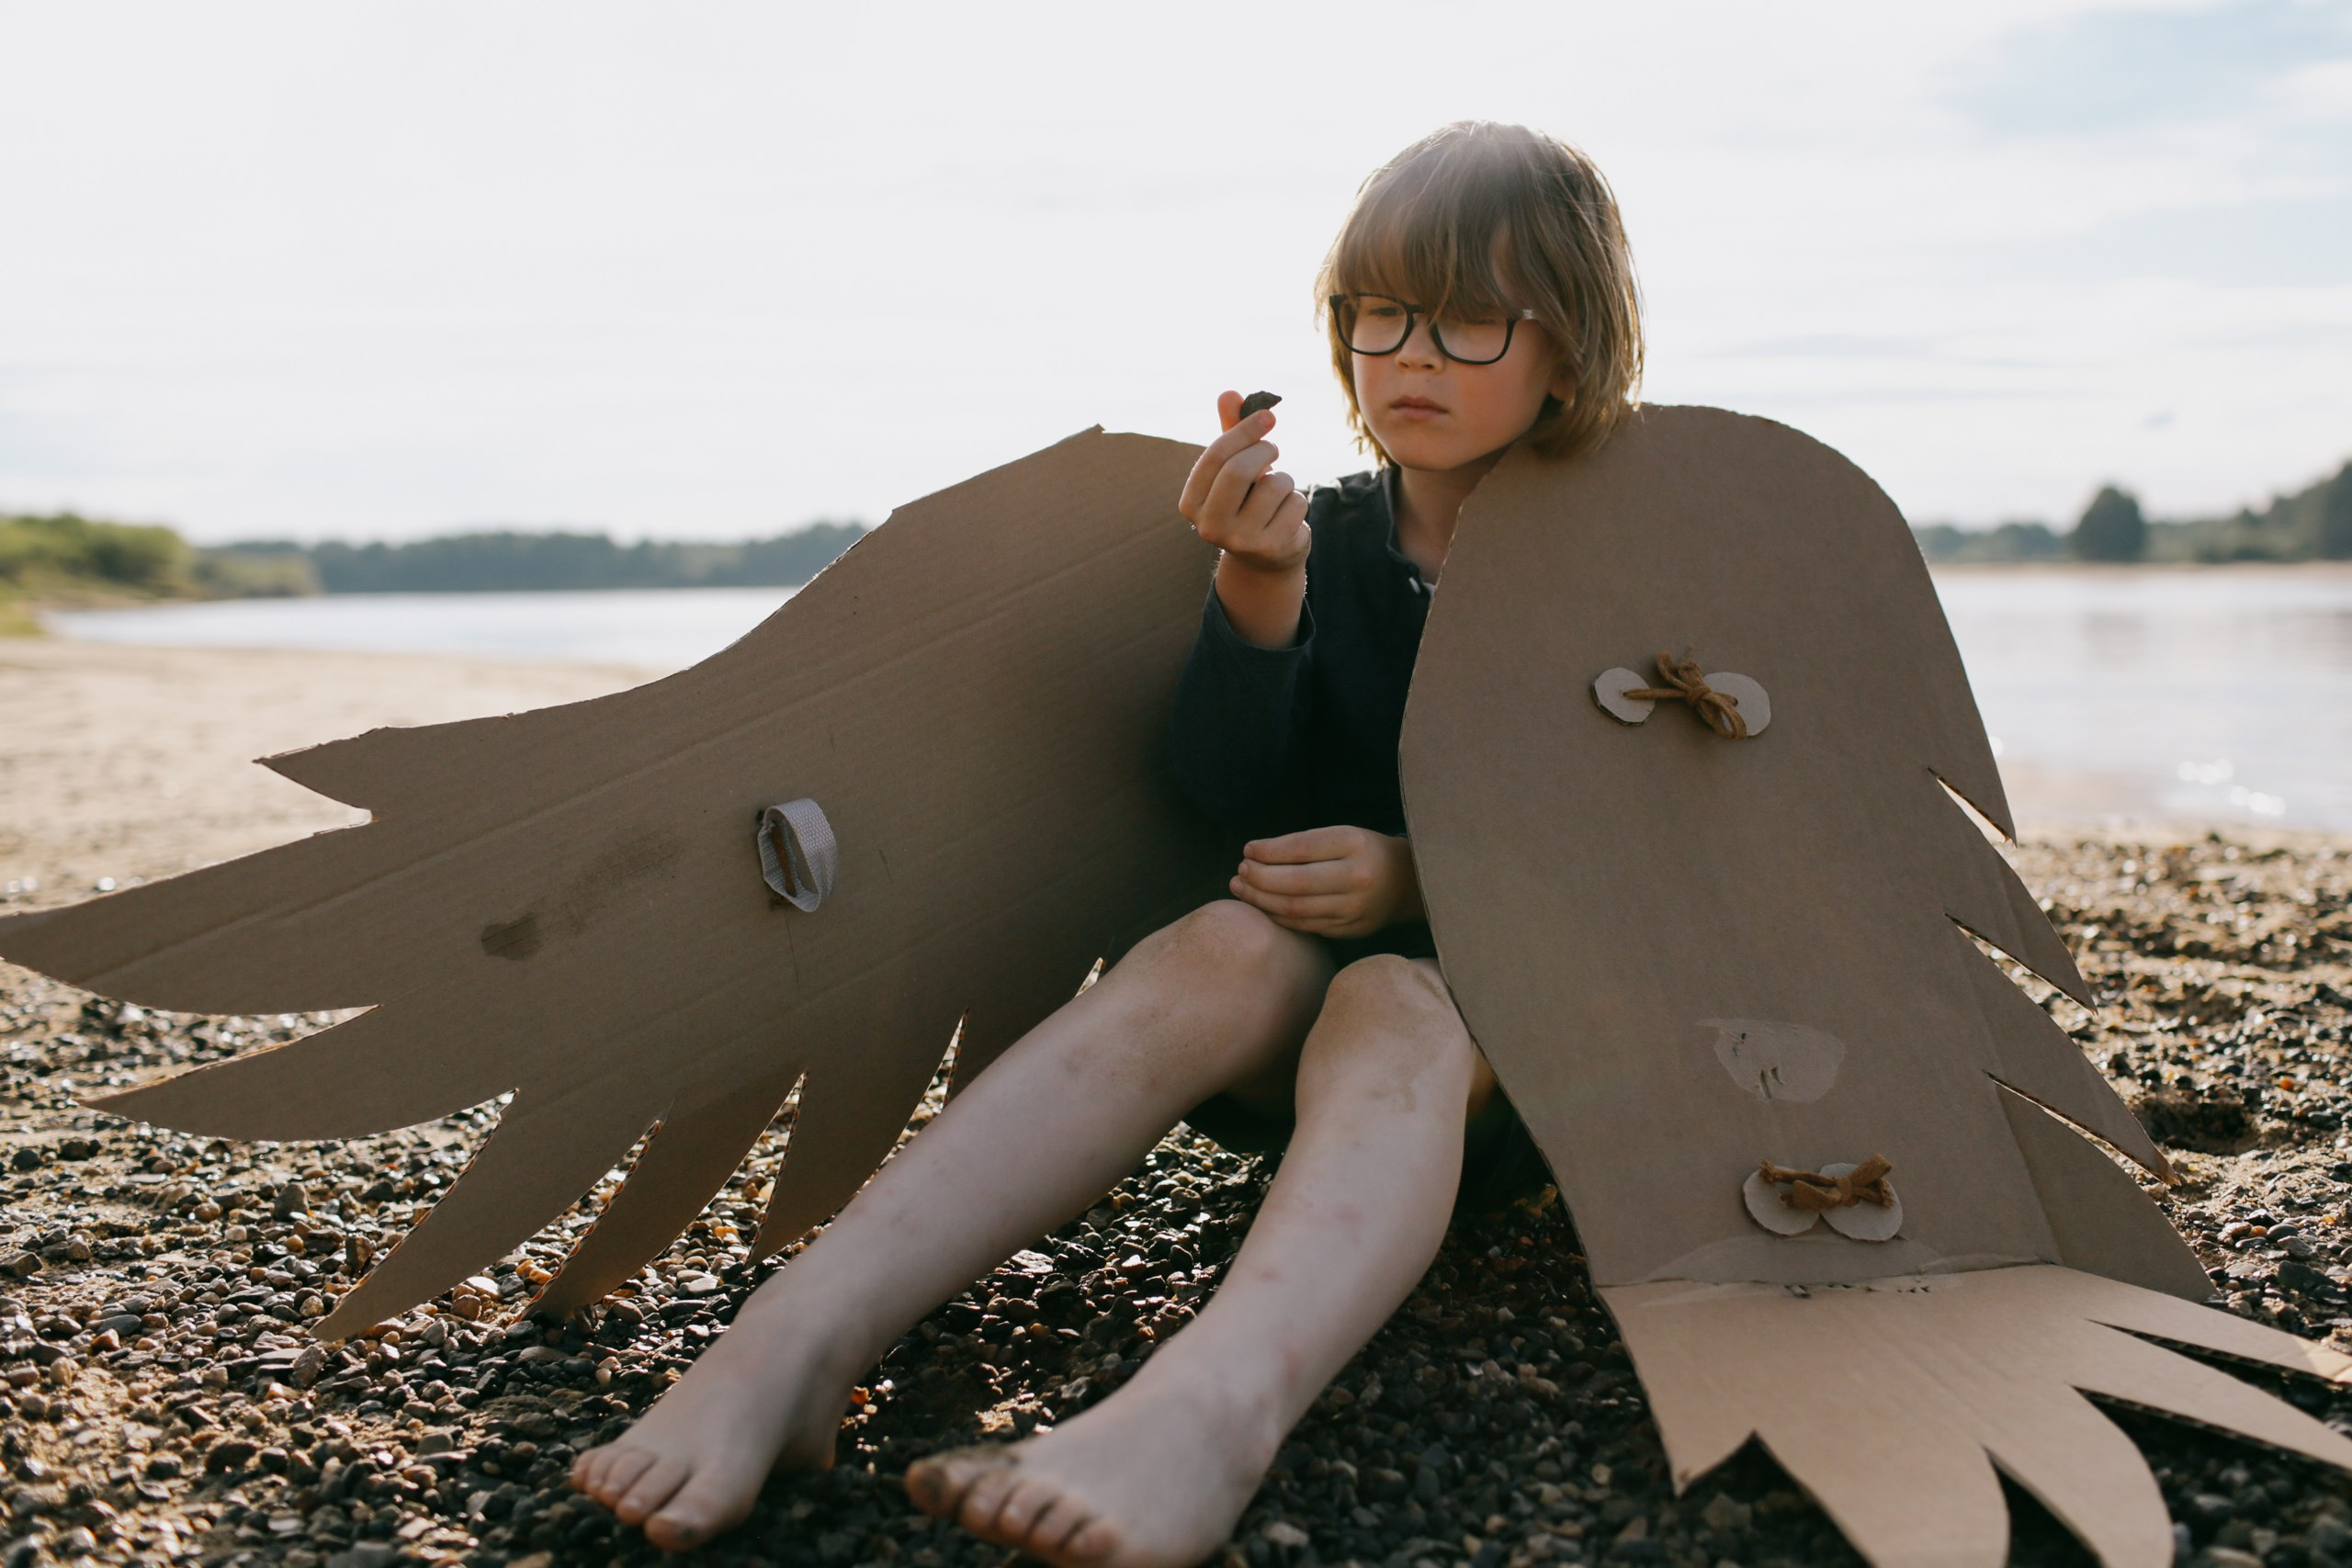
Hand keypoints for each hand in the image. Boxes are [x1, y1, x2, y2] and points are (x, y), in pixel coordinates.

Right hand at [1178, 390, 1310, 574]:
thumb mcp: (1234, 468)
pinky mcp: (1271, 548)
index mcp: (1191, 504)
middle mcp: (1209, 526)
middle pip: (1238, 470)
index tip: (1268, 416)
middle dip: (1263, 450)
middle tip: (1274, 448)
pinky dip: (1297, 501)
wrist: (1263, 558)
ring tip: (1278, 492)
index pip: (1216, 455)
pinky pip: (1295, 504)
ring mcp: (1240, 541)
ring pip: (1274, 485)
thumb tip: (1228, 393)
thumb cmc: (1246, 502)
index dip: (1245, 430)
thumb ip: (1230, 432)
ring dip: (1284, 479)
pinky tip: (1287, 516)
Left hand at [1229, 826, 1421, 938]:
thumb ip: (1304, 844)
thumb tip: (1255, 854)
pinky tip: (1262, 905)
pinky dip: (1278, 916)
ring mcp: (1354, 908)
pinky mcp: (1350, 929)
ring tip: (1241, 887)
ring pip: (1296, 908)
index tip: (1247, 850)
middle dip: (1259, 878)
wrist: (1406, 883)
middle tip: (1240, 871)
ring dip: (1261, 899)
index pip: (1300, 848)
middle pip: (1295, 882)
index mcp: (1354, 844)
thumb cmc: (1363, 852)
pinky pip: (1304, 924)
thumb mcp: (1342, 835)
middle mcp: (1357, 877)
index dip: (1267, 851)